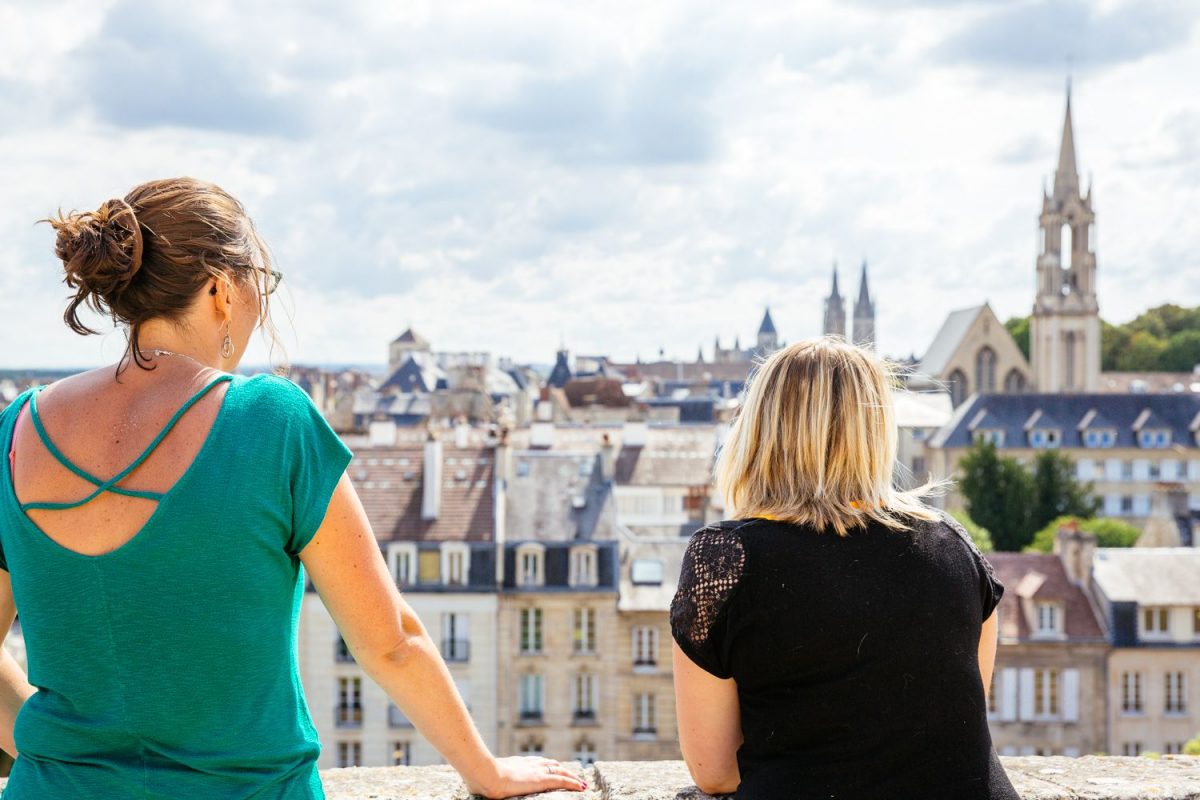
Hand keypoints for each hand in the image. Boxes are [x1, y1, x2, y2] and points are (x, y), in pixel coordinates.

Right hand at [467, 756, 588, 797]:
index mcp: (517, 763)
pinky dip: (573, 783)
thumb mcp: (485, 776)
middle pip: (550, 765)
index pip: (536, 762)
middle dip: (561, 769)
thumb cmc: (480, 776)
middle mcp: (529, 764)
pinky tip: (582, 786)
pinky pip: (562, 781)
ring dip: (571, 777)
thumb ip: (487, 776)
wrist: (484, 773)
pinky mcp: (541, 781)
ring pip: (560, 772)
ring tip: (580, 782)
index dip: (546, 764)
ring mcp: (535, 772)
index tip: (552, 765)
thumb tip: (475, 781)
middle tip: (570, 773)